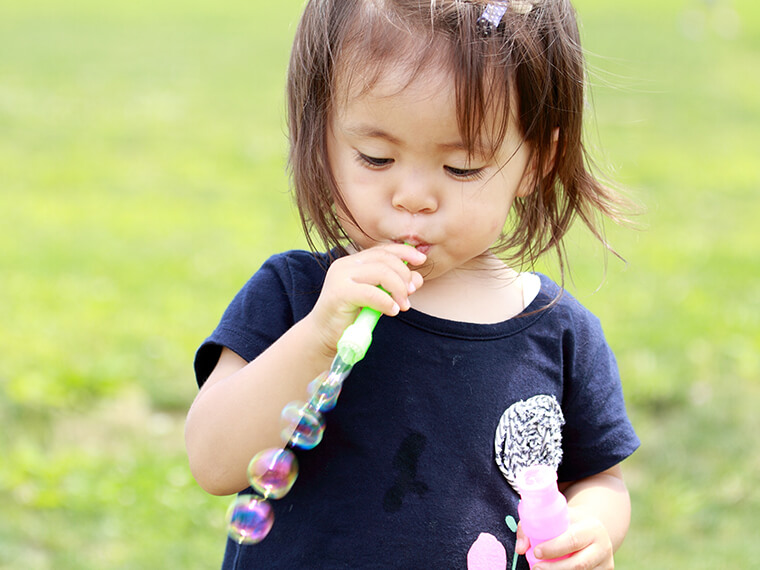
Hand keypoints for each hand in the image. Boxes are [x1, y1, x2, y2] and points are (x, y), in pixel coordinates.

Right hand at [308, 243, 425, 355]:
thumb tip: (417, 278)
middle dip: (404, 275)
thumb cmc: (350, 317)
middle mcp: (345, 265)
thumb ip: (393, 287)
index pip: (382, 250)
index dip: (404, 252)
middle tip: (411, 293)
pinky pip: (372, 292)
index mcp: (352, 262)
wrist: (323, 336)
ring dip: (398, 289)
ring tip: (403, 306)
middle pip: (384, 259)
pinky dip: (386, 302)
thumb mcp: (376, 299)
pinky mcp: (340, 293)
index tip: (421, 260)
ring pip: (381, 273)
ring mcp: (340, 277)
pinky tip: (392, 311)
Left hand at [515, 507, 613, 569]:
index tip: (536, 552)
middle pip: (579, 564)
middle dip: (555, 568)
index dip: (554, 548)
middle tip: (535, 567)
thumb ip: (533, 526)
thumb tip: (520, 548)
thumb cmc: (568, 523)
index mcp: (592, 528)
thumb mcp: (555, 517)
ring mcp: (605, 563)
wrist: (593, 530)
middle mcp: (603, 546)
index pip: (573, 539)